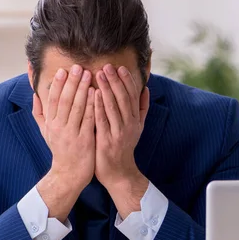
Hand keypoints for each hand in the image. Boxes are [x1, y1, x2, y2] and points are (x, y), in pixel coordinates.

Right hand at [32, 65, 94, 219]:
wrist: (68, 175)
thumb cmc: (60, 151)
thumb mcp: (46, 132)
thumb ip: (39, 113)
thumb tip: (34, 95)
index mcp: (51, 123)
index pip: (52, 99)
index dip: (58, 84)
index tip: (63, 70)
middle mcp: (59, 127)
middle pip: (64, 100)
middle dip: (72, 83)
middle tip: (78, 67)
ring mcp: (72, 134)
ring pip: (77, 108)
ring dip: (83, 90)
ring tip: (90, 75)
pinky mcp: (84, 140)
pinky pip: (89, 120)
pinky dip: (93, 106)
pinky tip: (98, 94)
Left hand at [94, 64, 149, 217]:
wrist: (119, 173)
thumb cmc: (124, 148)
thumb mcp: (137, 128)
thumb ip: (142, 109)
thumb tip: (146, 89)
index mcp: (136, 120)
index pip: (133, 96)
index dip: (127, 81)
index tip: (120, 67)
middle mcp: (130, 125)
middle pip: (124, 98)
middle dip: (115, 81)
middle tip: (107, 66)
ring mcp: (119, 133)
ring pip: (114, 107)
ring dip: (106, 89)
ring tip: (98, 74)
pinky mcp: (107, 140)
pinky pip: (103, 120)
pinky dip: (98, 106)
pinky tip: (93, 95)